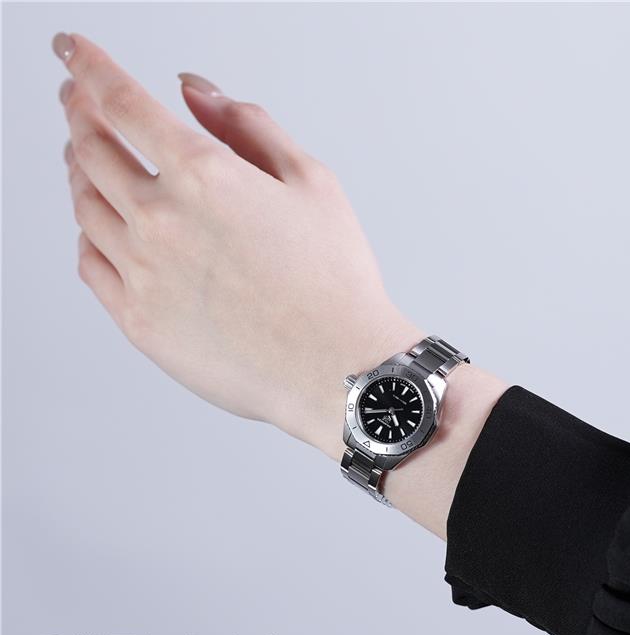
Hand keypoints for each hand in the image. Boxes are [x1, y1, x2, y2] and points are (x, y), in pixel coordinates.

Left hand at [53, 33, 422, 459]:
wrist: (335, 368)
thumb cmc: (334, 283)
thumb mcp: (312, 182)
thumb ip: (250, 127)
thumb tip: (197, 93)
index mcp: (204, 177)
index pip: (123, 102)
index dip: (93, 66)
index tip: (75, 51)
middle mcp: (160, 221)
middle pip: (91, 150)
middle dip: (80, 113)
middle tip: (79, 100)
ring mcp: (142, 275)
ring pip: (84, 207)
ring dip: (79, 170)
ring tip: (86, 157)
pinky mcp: (138, 323)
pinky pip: (91, 264)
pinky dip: (88, 233)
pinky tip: (99, 226)